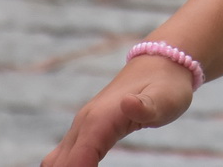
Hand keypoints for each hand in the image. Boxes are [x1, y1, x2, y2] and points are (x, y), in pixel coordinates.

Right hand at [42, 56, 194, 166]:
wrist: (161, 65)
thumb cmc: (166, 86)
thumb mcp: (164, 98)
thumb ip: (146, 107)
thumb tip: (127, 103)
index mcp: (99, 119)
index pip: (77, 160)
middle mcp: (84, 122)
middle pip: (61, 164)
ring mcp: (82, 126)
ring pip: (56, 161)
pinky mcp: (85, 131)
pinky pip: (64, 156)